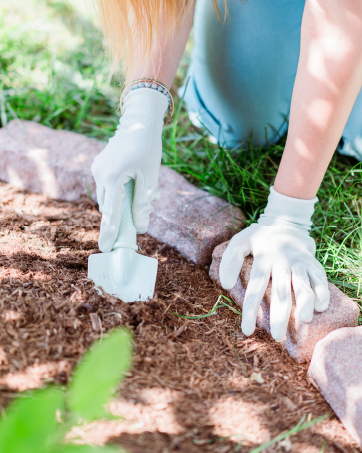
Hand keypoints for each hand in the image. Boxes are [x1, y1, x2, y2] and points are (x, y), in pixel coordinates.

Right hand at [91, 88, 167, 251]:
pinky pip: (106, 186)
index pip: (112, 212)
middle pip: (108, 206)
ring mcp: (97, 168)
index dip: (111, 231)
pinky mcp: (98, 165)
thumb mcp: (149, 179)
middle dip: (118, 218)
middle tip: (129, 230)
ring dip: (118, 204)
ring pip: (106, 197)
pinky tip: (131, 185)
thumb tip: (141, 228)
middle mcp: (100, 173)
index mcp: (113, 177)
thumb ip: (143, 204)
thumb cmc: (148, 149)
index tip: (106, 248)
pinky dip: (116, 192)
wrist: (139, 123)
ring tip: (140, 197)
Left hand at [219, 187, 329, 340]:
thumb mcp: (240, 242)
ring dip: (305, 302)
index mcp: (264, 258)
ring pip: (303, 283)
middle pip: (281, 290)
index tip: (247, 331)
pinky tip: (320, 307)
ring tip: (304, 320)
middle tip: (277, 337)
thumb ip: (231, 260)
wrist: (286, 221)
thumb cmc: (259, 237)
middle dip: (280, 314)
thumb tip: (225, 284)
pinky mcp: (312, 262)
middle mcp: (283, 261)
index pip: (256, 287)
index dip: (251, 310)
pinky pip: (320, 277)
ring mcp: (299, 261)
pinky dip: (322, 291)